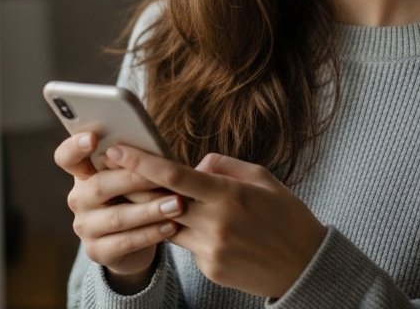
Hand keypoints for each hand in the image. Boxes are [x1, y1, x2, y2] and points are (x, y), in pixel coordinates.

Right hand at [54, 132, 183, 293]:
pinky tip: (172, 226)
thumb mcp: (133, 176)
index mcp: (83, 173)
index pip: (66, 157)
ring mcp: (85, 227)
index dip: (75, 146)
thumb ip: (137, 161)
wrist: (134, 241)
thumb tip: (160, 151)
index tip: (93, 137)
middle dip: (133, 180)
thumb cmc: (136, 196)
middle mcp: (78, 199)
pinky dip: (151, 233)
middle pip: (99, 186)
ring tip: (177, 204)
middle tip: (163, 175)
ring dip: (150, 210)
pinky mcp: (97, 251)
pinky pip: (126, 242)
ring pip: (117, 217)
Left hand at [104, 144, 327, 297]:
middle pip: (161, 202)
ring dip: (159, 211)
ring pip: (169, 225)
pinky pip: (187, 245)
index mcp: (229, 194)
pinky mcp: (210, 269)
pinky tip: (206, 229)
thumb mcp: (262, 178)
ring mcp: (211, 249)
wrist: (306, 266)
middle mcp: (216, 223)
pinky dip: (188, 233)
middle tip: (112, 170)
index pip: (174, 176)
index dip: (141, 162)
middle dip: (135, 186)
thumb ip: (223, 166)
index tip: (117, 150)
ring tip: (151, 195)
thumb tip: (193, 165)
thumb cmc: (286, 216)